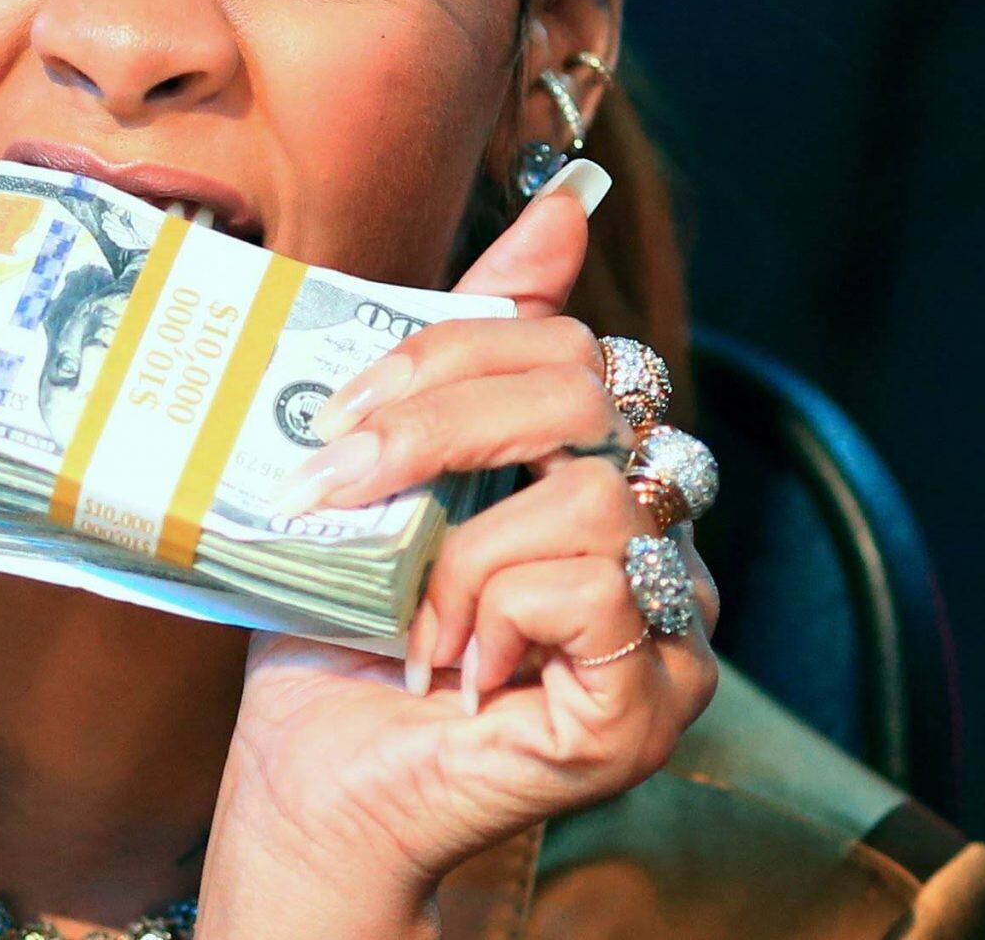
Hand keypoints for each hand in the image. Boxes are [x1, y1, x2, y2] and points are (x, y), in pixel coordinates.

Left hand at [200, 181, 718, 929]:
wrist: (311, 780)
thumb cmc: (341, 627)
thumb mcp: (382, 463)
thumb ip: (464, 345)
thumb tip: (562, 206)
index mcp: (595, 456)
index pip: (568, 339)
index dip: (448, 353)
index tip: (339, 409)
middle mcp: (655, 525)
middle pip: (595, 389)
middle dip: (439, 426)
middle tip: (334, 485)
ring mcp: (673, 614)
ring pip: (597, 494)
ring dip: (459, 551)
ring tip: (404, 615)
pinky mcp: (658, 698)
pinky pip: (604, 590)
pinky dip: (500, 615)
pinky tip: (454, 667)